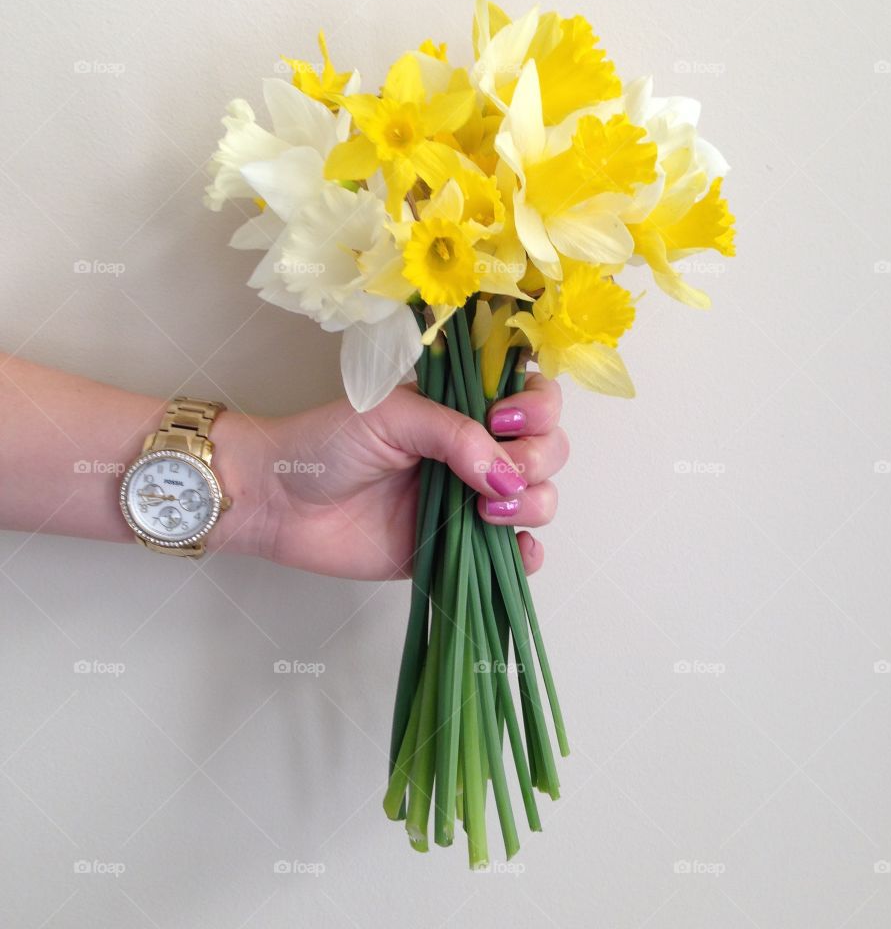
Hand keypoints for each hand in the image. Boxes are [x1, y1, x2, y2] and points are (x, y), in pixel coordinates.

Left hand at [224, 374, 568, 579]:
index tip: (503, 420)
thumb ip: (455, 434)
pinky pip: (513, 553)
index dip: (538, 407)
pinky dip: (527, 555)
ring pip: (539, 499)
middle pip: (547, 449)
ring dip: (533, 504)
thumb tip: (506, 476)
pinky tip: (516, 550)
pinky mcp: (456, 547)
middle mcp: (475, 452)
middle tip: (498, 477)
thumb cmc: (327, 444)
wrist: (280, 502)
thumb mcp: (393, 416)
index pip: (532, 398)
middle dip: (538, 460)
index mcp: (463, 409)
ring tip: (485, 513)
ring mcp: (469, 501)